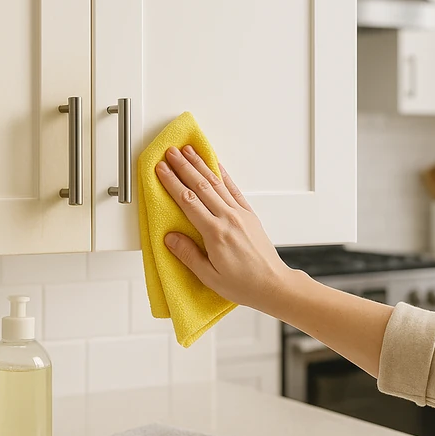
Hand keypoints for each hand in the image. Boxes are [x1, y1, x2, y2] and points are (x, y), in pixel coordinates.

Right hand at [155, 146, 294, 311]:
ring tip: (188, 151)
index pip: (188, 201)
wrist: (273, 284)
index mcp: (215, 233)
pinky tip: (215, 164)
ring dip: (200, 165)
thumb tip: (170, 237)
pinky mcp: (249, 214)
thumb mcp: (209, 276)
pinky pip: (233, 189)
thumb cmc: (243, 284)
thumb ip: (188, 255)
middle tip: (170, 152)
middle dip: (183, 167)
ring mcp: (240, 214)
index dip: (172, 183)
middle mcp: (228, 218)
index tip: (161, 169)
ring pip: (216, 183)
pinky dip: (223, 174)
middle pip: (200, 186)